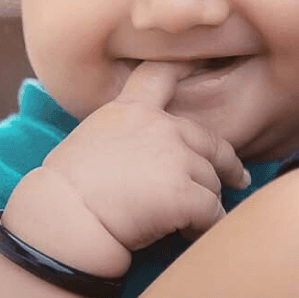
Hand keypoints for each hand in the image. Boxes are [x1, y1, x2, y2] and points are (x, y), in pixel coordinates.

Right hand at [42, 61, 249, 251]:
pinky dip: (206, 226)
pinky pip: (212, 212)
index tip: (204, 62)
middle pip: (207, 141)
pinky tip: (189, 234)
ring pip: (211, 181)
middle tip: (236, 177)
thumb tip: (148, 154)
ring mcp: (175, 157)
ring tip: (189, 222)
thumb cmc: (65, 188)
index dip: (186, 67)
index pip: (161, 75)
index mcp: (132, 109)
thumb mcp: (91, 138)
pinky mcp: (184, 193)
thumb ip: (126, 134)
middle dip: (224, 163)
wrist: (62, 219)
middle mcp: (159, 126)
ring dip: (206, 201)